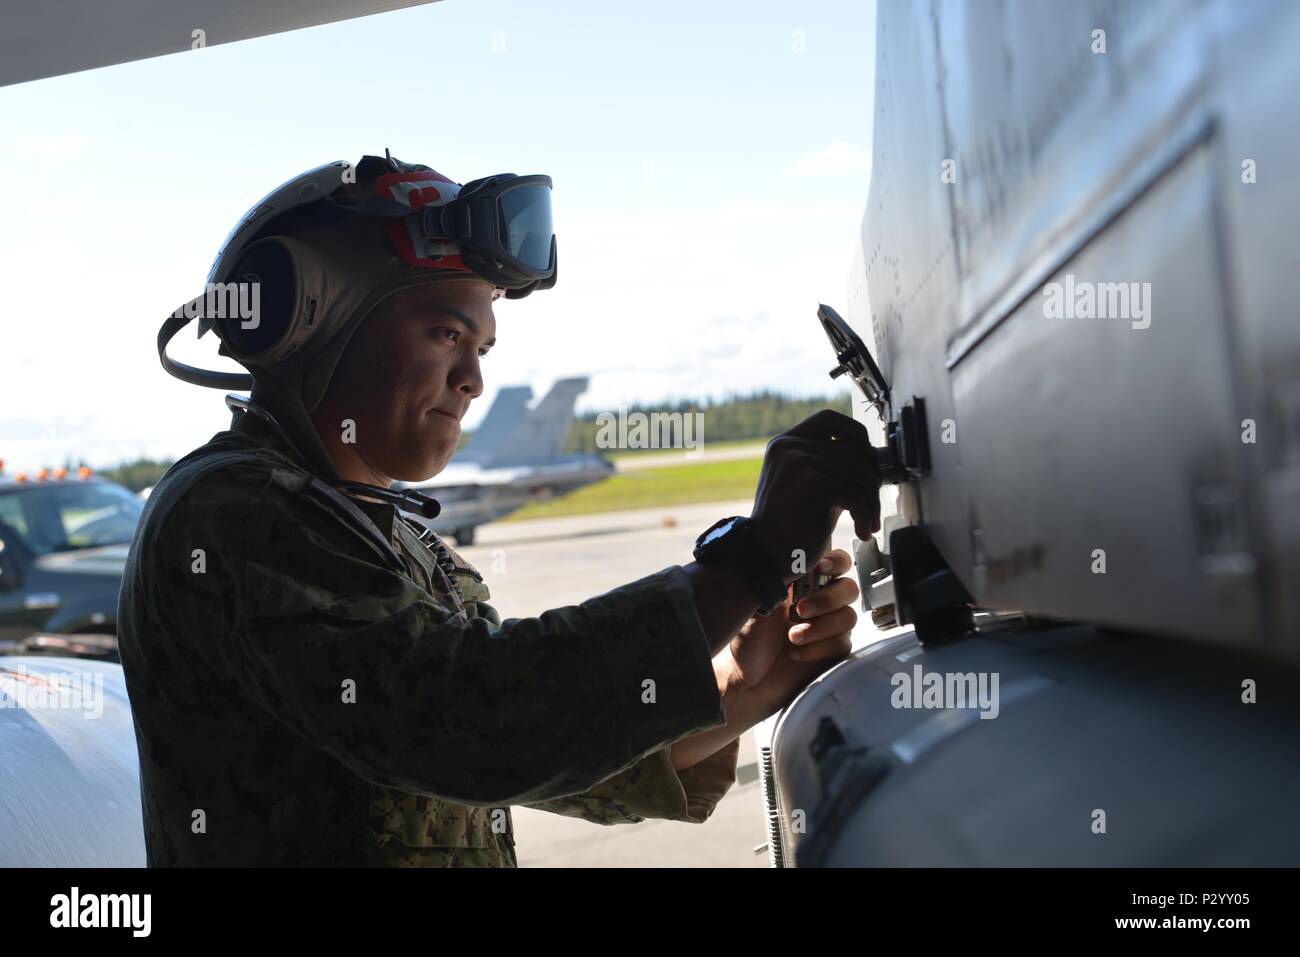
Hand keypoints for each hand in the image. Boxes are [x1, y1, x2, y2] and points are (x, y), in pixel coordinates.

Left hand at [723, 548, 859, 722]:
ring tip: (792, 637)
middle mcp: (823, 602)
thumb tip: (788, 561)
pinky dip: (817, 648)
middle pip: (848, 588)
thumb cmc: (749, 639)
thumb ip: (775, 581)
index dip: (834, 561)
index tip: (820, 568)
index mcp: (805, 583)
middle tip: (799, 610)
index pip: (835, 562)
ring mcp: (831, 627)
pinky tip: (796, 654)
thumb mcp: (756, 605)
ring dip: (819, 627)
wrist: (748, 679)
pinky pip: (841, 643)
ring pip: (848, 617)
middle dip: (827, 599)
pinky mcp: (835, 651)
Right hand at [750, 410, 880, 582]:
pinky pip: (854, 493)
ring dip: (871, 501)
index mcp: (785, 443)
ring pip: (858, 471)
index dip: (856, 433)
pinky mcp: (810, 482)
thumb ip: (830, 467)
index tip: (867, 457)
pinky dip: (865, 514)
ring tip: (867, 522)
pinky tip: (861, 531)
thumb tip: (870, 459)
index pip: (830, 419)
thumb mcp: (805, 485)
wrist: (764, 556)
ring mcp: (798, 462)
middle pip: (853, 449)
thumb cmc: (788, 527)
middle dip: (871, 480)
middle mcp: (789, 446)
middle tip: (872, 506)